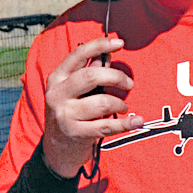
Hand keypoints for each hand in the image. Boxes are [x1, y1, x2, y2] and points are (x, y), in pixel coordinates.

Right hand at [41, 36, 142, 178]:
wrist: (56, 150)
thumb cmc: (69, 113)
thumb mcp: (71, 91)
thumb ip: (86, 73)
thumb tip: (106, 55)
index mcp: (56, 79)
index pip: (78, 55)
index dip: (100, 45)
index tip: (119, 42)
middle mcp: (58, 95)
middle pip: (91, 76)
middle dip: (116, 77)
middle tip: (129, 83)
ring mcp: (65, 115)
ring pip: (102, 102)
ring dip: (119, 102)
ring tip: (122, 106)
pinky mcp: (76, 133)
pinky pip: (107, 126)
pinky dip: (126, 123)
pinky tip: (137, 120)